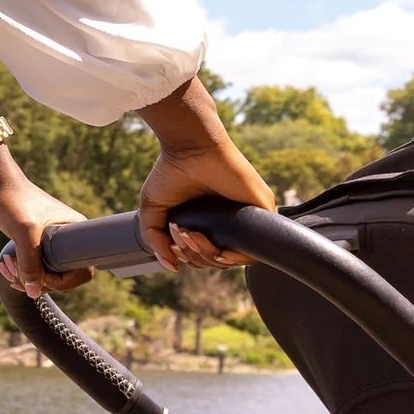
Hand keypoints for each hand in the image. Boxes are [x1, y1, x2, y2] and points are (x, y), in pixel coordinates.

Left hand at [0, 171, 94, 300]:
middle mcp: (68, 238)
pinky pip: (34, 268)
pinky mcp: (36, 244)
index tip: (39, 277)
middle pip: (63, 278)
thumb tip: (34, 292)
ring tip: (6, 267)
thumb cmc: (12, 200)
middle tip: (15, 274)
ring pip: (46, 275)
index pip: (82, 271)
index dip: (62, 281)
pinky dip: (20, 272)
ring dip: (25, 279)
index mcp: (75, 230)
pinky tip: (5, 265)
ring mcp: (52, 242)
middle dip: (38, 282)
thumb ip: (30, 263)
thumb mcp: (24, 230)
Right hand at [139, 139, 275, 271]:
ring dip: (207, 256)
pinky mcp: (260, 211)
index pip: (202, 256)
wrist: (189, 146)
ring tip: (190, 234)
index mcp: (207, 221)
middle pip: (215, 261)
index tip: (174, 239)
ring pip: (232, 259)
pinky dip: (234, 257)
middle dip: (194, 256)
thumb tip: (172, 267)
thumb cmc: (170, 171)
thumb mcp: (153, 210)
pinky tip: (217, 250)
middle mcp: (227, 221)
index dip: (187, 257)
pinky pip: (254, 249)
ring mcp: (244, 218)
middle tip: (180, 233)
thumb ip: (156, 241)